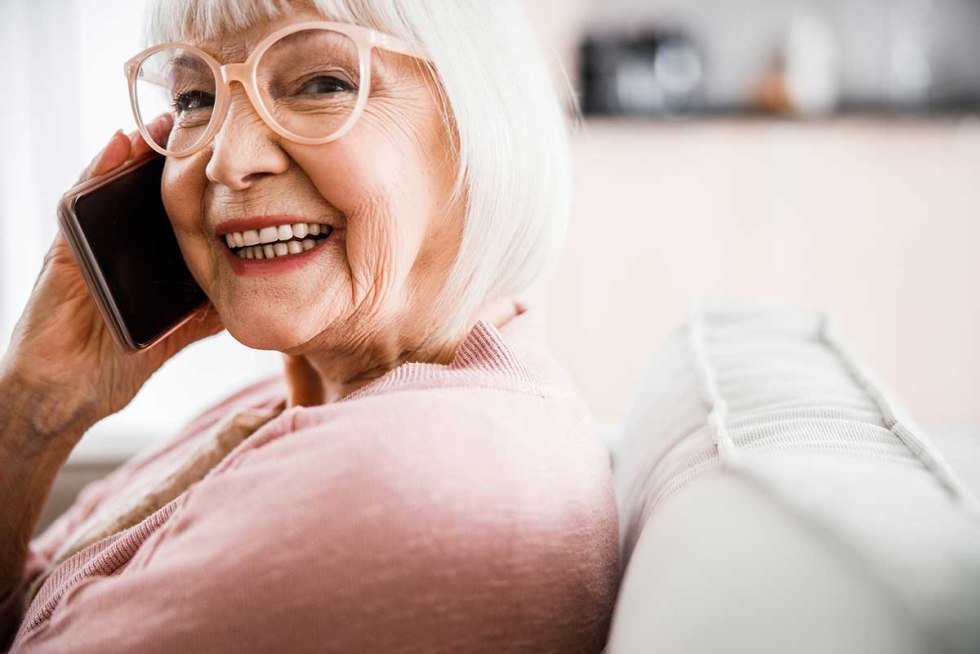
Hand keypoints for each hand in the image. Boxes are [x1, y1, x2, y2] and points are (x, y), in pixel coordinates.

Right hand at [0, 117, 224, 437]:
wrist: (67, 393)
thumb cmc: (117, 362)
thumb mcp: (175, 333)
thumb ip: (205, 313)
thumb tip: (248, 295)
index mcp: (145, 260)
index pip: (172, 211)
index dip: (195, 182)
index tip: (228, 153)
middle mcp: (118, 244)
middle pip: (145, 192)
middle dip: (171, 156)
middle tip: (205, 122)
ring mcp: (90, 242)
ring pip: (113, 184)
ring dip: (137, 150)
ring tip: (167, 120)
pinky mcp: (64, 248)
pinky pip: (79, 202)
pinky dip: (95, 172)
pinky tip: (118, 146)